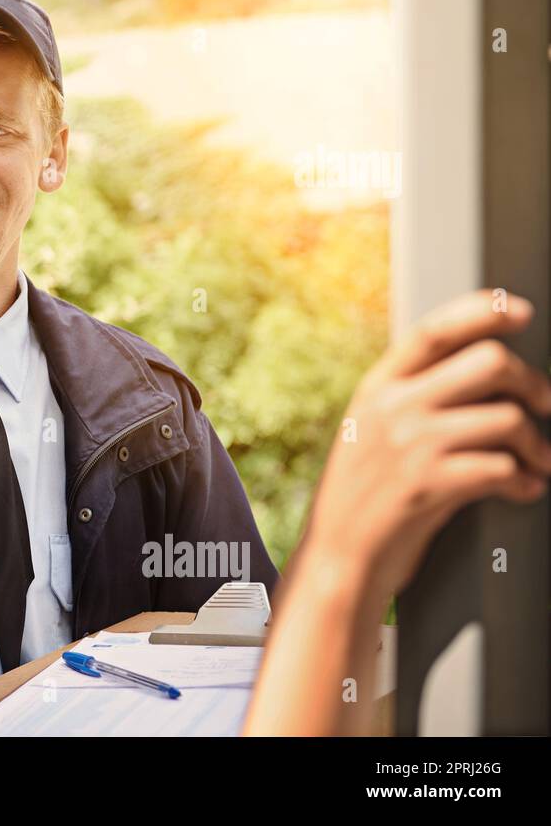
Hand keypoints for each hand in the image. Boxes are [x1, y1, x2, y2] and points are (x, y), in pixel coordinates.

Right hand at [304, 290, 550, 601]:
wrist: (337, 557)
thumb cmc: (364, 495)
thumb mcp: (370, 431)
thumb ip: (410, 397)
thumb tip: (483, 368)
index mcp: (377, 387)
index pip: (435, 329)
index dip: (484, 311)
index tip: (521, 311)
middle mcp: (392, 407)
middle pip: (489, 362)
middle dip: (533, 384)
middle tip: (544, 406)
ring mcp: (408, 445)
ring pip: (506, 418)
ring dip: (538, 444)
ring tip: (539, 462)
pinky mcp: (427, 485)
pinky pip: (502, 468)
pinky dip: (526, 481)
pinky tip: (525, 489)